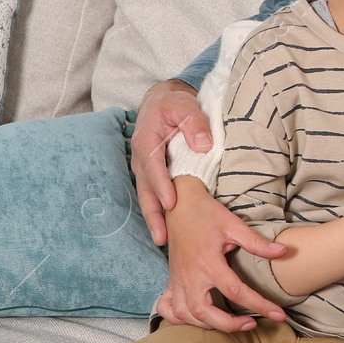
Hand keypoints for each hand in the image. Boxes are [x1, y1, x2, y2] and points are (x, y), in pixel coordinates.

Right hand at [133, 79, 213, 244]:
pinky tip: (167, 228)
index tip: (171, 204)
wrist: (162, 102)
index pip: (154, 168)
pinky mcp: (151, 174)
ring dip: (154, 218)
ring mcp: (144, 168)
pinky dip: (158, 211)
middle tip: (162, 237)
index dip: (162, 187)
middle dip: (153, 215)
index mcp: (147, 142)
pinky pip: (153, 194)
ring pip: (147, 196)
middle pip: (146, 190)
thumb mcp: (185, 106)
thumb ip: (194, 123)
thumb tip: (203, 145)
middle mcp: (141, 159)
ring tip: (162, 240)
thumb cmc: (174, 104)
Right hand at [154, 175, 288, 331]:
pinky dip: (183, 320)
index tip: (279, 314)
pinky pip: (171, 309)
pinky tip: (199, 320)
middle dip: (231, 325)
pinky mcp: (172, 281)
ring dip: (210, 325)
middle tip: (253, 324)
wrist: (180, 205)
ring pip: (188, 316)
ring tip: (232, 324)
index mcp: (208, 263)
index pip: (237, 292)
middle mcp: (190, 277)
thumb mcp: (234, 225)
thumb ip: (258, 243)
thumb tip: (284, 252)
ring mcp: (178, 281)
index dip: (260, 305)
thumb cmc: (208, 215)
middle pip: (206, 313)